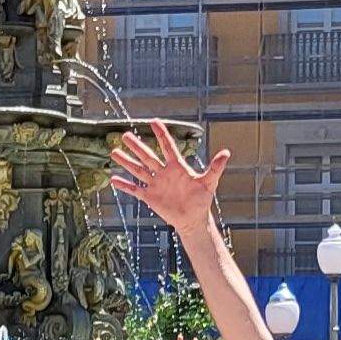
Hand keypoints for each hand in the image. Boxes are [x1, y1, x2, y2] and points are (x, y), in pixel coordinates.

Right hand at [105, 121, 227, 231]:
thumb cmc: (202, 200)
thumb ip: (215, 168)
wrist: (193, 219)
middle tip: (124, 135)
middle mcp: (164, 173)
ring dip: (127, 162)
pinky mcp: (150, 197)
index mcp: (177, 167)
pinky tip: (113, 179)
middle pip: (148, 157)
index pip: (168, 147)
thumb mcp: (209, 182)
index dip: (161, 134)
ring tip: (114, 152)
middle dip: (137, 147)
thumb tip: (226, 153)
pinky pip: (136, 189)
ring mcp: (156, 184)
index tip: (153, 121)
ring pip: (139, 170)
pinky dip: (125, 186)